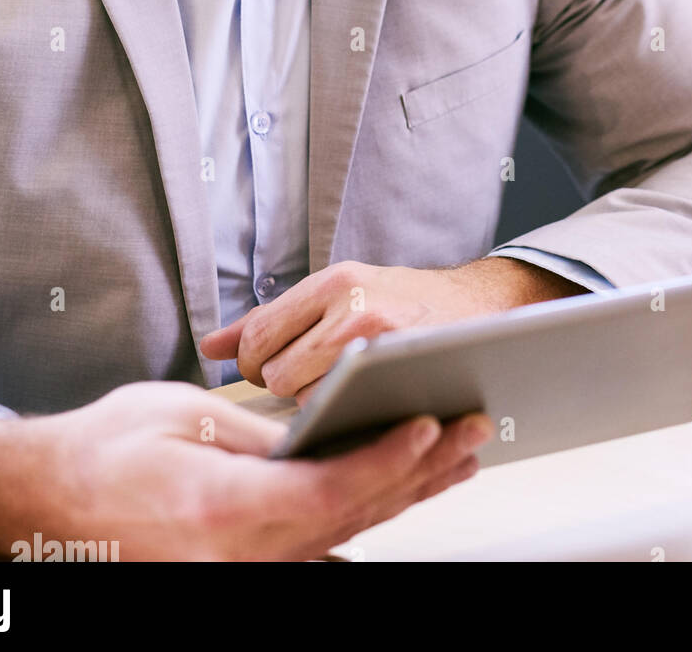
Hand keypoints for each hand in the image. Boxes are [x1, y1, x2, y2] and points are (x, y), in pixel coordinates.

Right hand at [0, 380, 492, 560]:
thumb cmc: (102, 451)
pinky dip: (361, 518)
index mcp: (221, 511)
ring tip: (457, 458)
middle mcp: (236, 558)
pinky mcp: (235, 573)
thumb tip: (327, 428)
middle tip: (472, 428)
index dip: (387, 460)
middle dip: (420, 472)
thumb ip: (264, 431)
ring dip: (404, 495)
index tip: (430, 425)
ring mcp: (237, 574)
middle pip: (352, 519)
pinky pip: (313, 551)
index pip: (329, 491)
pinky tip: (397, 495)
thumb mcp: (185, 417)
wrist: (40, 503)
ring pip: (342, 537)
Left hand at [199, 257, 587, 400]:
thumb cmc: (403, 303)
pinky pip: (342, 406)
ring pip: (306, 395)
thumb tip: (212, 344)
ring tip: (344, 384)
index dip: (257, 363)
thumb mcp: (338, 294)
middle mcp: (353, 301)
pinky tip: (362, 395)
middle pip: (277, 371)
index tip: (275, 367)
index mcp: (334, 280)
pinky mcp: (399, 365)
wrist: (479, 308)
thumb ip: (274, 318)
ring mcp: (378, 336)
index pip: (259, 334)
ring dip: (317, 400)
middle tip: (311, 378)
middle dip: (285, 385)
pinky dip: (345, 410)